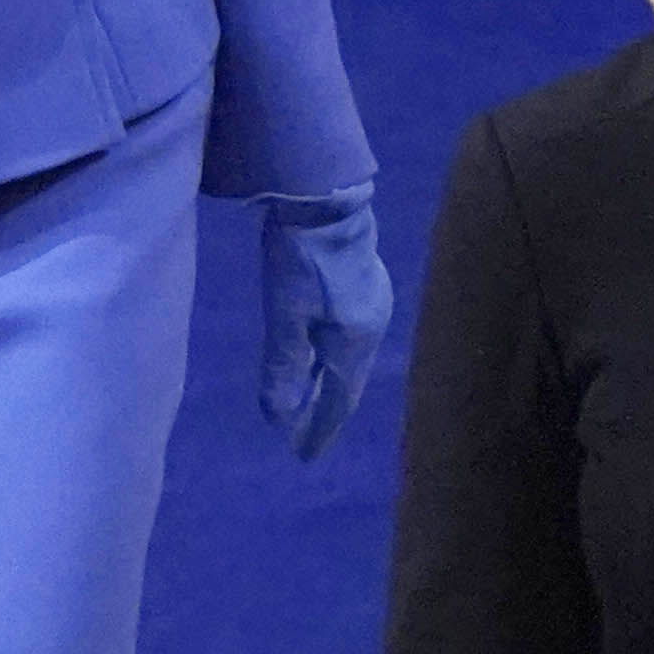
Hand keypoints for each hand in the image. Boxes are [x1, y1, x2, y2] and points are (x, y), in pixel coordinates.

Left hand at [258, 189, 390, 460]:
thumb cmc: (301, 255)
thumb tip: (279, 418)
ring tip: (310, 407)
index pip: (339, 399)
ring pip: (348, 360)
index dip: (320, 429)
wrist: (326, 196)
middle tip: (304, 441)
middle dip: (324, 412)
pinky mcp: (365, 286)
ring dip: (328, 386)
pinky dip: (332, 360)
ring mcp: (373, 305)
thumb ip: (283, 366)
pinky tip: (321, 360)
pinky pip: (349, 339)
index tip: (304, 457)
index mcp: (356, 341)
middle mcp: (372, 328)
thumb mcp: (285, 313)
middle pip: (347, 383)